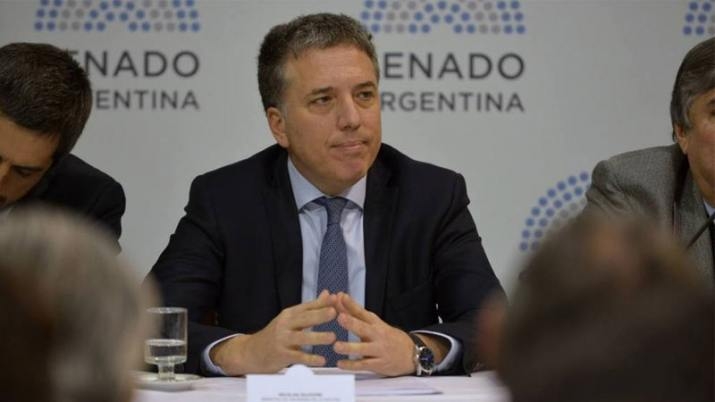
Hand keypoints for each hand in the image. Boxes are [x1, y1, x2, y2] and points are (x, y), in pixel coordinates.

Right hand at [211, 290, 337, 374]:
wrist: (252, 352)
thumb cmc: (276, 334)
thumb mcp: (291, 318)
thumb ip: (311, 307)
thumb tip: (327, 293)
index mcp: (289, 314)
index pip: (307, 307)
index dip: (321, 303)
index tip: (336, 298)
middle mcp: (285, 325)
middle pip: (304, 319)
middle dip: (319, 315)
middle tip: (334, 312)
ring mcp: (282, 340)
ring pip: (301, 338)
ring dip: (317, 337)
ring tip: (332, 337)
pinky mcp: (281, 355)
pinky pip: (298, 357)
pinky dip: (310, 358)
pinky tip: (322, 360)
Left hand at [331, 292, 414, 375]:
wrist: (412, 354)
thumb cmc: (388, 337)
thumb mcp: (375, 324)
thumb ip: (355, 313)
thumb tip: (339, 298)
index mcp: (375, 323)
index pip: (362, 312)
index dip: (351, 305)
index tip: (341, 297)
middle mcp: (377, 335)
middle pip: (364, 328)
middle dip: (352, 323)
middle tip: (340, 317)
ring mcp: (378, 350)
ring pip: (363, 349)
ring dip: (350, 347)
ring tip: (336, 346)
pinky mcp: (378, 364)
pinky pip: (364, 365)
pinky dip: (351, 365)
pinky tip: (341, 363)